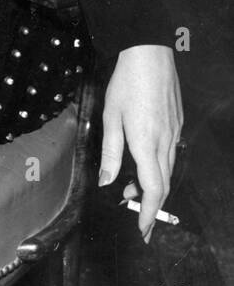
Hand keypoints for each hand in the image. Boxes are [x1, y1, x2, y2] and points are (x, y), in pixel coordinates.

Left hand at [98, 44, 183, 241]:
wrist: (150, 56)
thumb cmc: (125, 84)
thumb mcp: (110, 117)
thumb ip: (111, 152)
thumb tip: (108, 182)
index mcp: (146, 143)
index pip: (153, 189)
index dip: (148, 212)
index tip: (142, 229)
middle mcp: (165, 142)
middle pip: (163, 184)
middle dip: (151, 205)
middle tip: (137, 219)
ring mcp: (175, 133)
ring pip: (168, 170)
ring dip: (153, 186)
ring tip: (131, 191)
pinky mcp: (177, 124)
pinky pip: (170, 154)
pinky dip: (158, 168)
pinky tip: (145, 165)